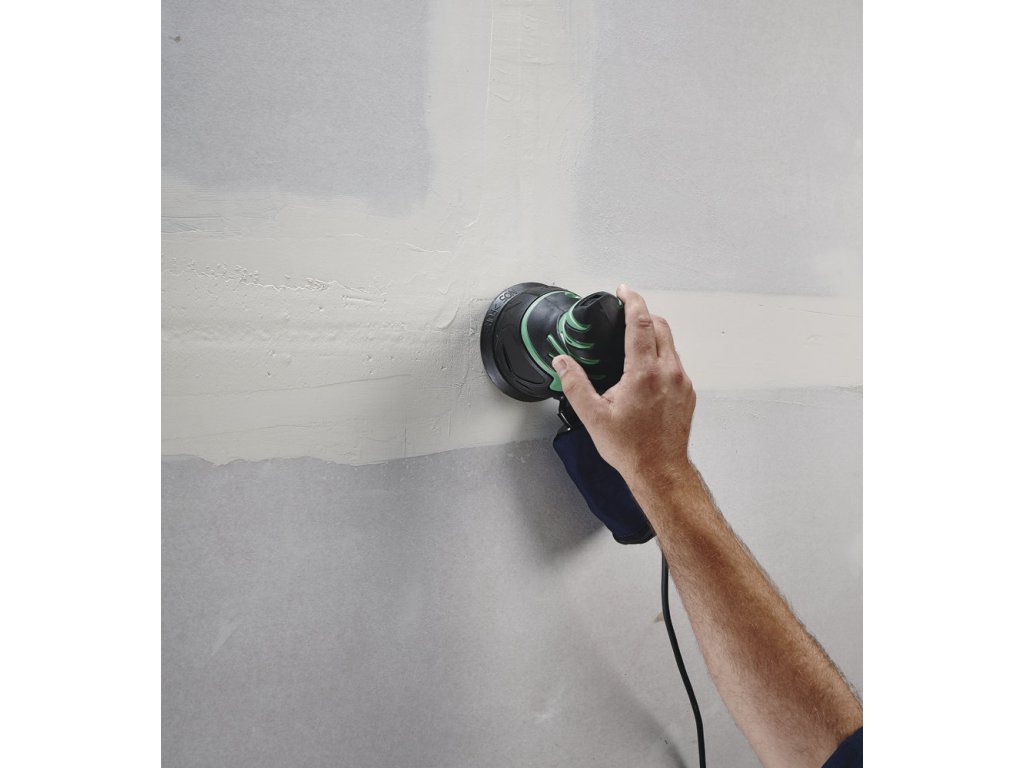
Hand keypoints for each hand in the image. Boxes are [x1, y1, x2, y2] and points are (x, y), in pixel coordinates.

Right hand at [553, 285, 695, 491]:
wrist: (661, 471)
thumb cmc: (632, 448)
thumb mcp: (593, 416)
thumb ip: (575, 384)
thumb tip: (561, 363)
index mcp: (644, 373)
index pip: (641, 323)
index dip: (632, 301)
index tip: (623, 291)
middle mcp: (668, 372)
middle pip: (660, 326)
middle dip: (643, 313)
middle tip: (626, 312)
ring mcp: (682, 382)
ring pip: (670, 343)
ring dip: (653, 334)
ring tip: (633, 340)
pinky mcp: (687, 392)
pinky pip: (675, 362)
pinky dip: (661, 354)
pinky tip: (646, 369)